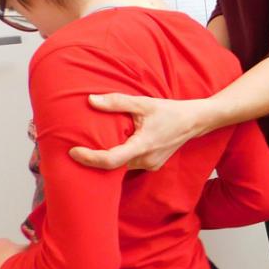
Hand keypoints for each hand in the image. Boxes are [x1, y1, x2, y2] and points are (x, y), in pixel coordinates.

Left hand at [69, 94, 205, 170]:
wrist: (195, 121)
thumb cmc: (170, 111)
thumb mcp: (143, 103)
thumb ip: (117, 102)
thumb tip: (91, 100)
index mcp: (143, 146)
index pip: (110, 160)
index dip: (89, 159)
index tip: (73, 152)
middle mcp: (146, 160)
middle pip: (113, 166)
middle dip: (95, 159)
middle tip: (77, 148)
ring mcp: (150, 165)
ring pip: (121, 167)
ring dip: (108, 158)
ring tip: (93, 147)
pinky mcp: (152, 165)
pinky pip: (130, 164)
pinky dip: (120, 158)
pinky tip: (115, 146)